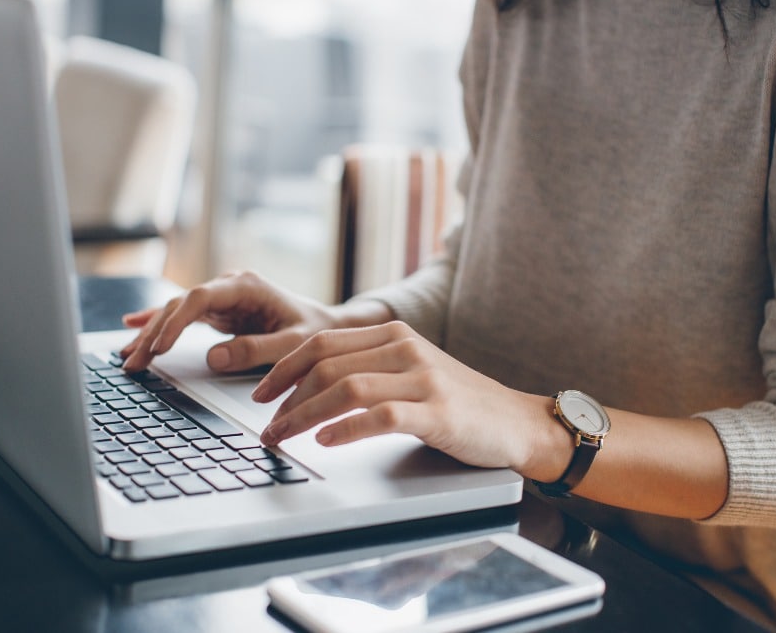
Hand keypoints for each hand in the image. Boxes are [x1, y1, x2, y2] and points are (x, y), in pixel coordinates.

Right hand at [119, 271, 349, 372]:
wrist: (327, 326)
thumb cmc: (315, 332)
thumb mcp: (293, 344)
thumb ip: (256, 350)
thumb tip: (213, 358)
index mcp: (247, 286)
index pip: (200, 298)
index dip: (175, 321)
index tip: (159, 347)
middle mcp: (230, 286)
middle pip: (181, 305)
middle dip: (154, 333)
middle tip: (133, 362)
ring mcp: (222, 298)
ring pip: (176, 311)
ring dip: (151, 333)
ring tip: (127, 357)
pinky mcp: (219, 311)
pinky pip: (183, 316)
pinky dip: (159, 323)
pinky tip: (132, 325)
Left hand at [253, 321, 563, 474]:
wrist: (515, 422)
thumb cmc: (458, 403)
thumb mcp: (411, 371)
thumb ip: (370, 367)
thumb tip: (309, 386)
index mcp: (394, 334)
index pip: (322, 342)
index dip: (283, 368)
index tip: (260, 394)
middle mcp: (405, 348)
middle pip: (326, 363)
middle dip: (285, 396)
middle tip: (266, 425)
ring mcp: (423, 378)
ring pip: (346, 388)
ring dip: (304, 415)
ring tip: (284, 437)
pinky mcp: (437, 411)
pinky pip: (380, 416)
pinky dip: (346, 428)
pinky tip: (326, 440)